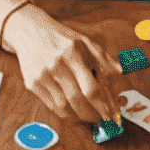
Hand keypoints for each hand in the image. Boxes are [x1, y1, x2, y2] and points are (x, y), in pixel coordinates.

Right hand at [3, 6, 122, 123]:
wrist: (29, 30)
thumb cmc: (62, 38)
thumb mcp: (84, 41)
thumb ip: (103, 57)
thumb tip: (119, 72)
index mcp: (73, 53)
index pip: (90, 87)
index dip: (102, 105)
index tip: (110, 115)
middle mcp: (56, 65)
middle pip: (77, 100)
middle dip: (91, 115)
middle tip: (100, 119)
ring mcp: (42, 75)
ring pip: (63, 107)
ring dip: (78, 116)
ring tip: (86, 116)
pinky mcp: (32, 83)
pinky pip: (51, 105)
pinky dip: (64, 111)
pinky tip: (72, 110)